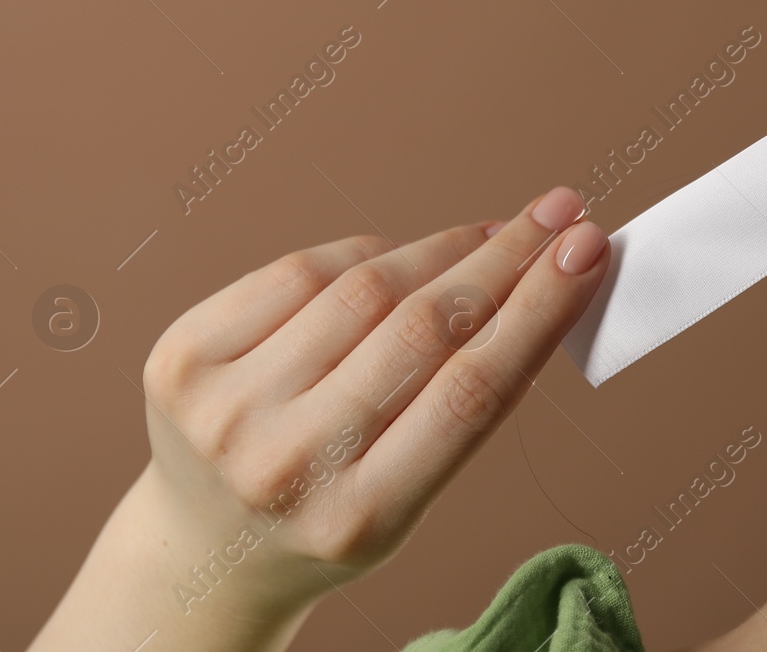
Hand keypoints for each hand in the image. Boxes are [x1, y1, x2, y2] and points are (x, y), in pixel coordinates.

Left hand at [27, 186, 608, 651]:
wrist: (206, 552)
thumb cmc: (331, 513)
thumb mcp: (410, 498)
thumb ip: (465, 403)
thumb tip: (538, 281)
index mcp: (358, 518)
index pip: (471, 391)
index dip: (538, 308)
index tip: (585, 251)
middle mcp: (283, 463)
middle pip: (421, 327)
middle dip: (505, 257)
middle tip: (559, 214)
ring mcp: (223, 407)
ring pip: (364, 285)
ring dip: (444, 247)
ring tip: (491, 235)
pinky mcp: (181, 357)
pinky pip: (301, 271)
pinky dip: (366, 254)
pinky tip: (403, 258)